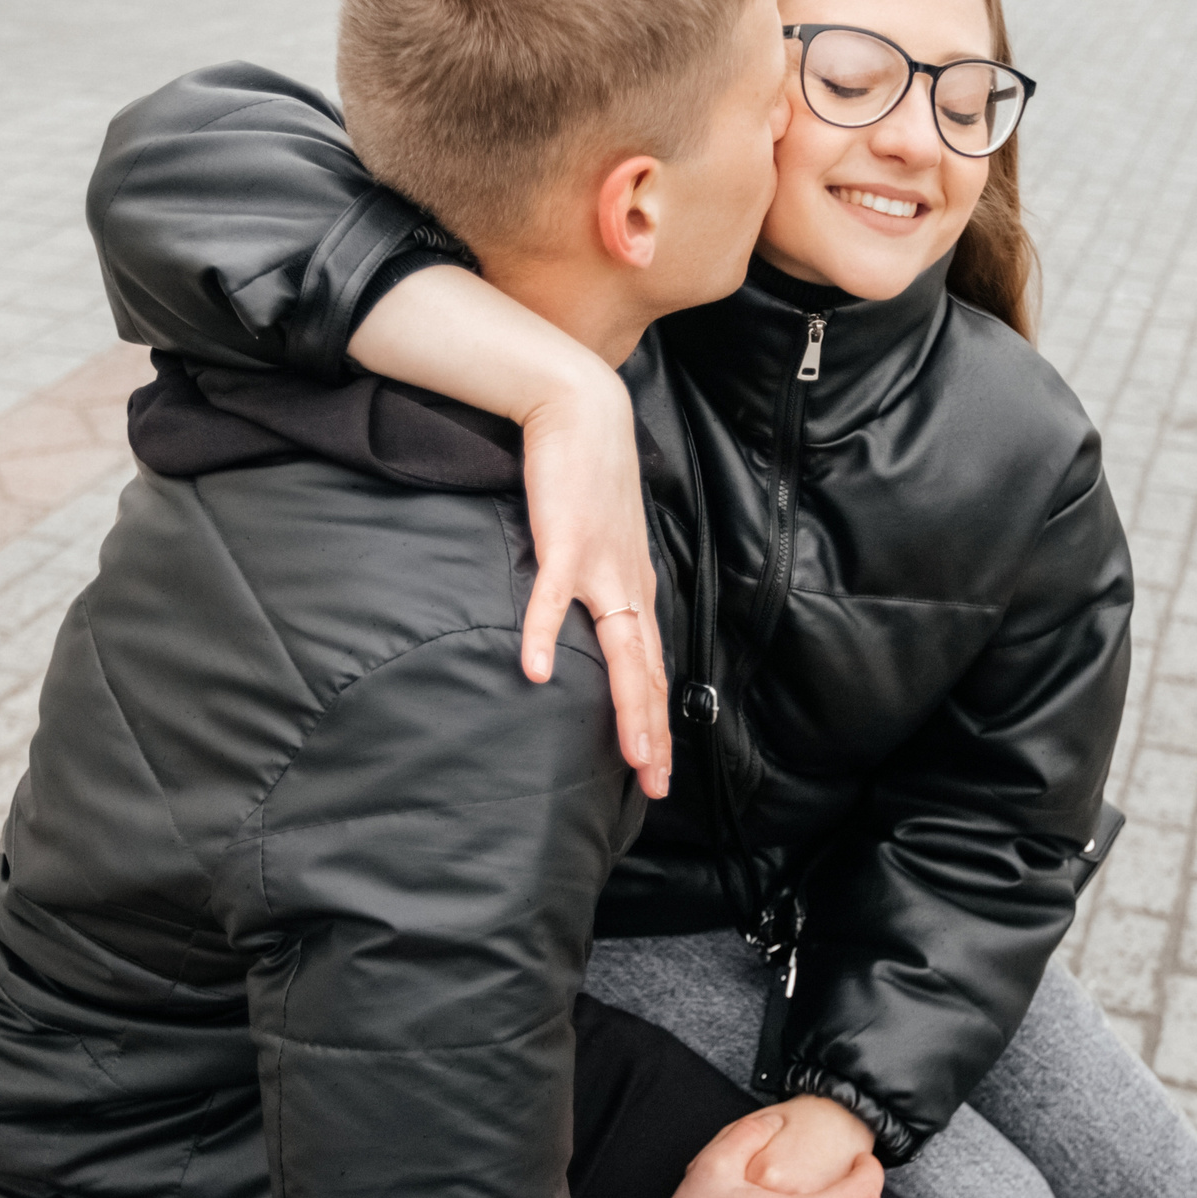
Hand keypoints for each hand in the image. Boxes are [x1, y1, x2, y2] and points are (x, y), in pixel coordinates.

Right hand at [515, 373, 671, 799]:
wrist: (582, 411)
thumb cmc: (588, 474)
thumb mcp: (603, 539)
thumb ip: (600, 581)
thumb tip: (589, 618)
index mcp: (636, 587)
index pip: (652, 667)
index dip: (657, 720)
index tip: (657, 770)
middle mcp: (629, 585)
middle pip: (646, 673)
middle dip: (653, 734)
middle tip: (656, 786)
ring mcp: (601, 567)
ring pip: (621, 650)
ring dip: (628, 706)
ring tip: (630, 754)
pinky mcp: (566, 542)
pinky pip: (554, 598)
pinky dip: (547, 635)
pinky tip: (538, 673)